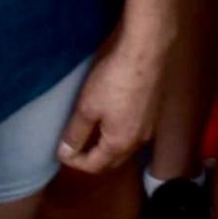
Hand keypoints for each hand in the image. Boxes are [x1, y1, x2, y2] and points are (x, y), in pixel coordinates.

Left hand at [56, 35, 164, 172]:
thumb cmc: (114, 80)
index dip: (75, 162)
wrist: (146, 52)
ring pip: (126, 147)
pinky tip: (114, 118)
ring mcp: (150, 126)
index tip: (61, 151)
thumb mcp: (87, 107)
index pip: (94, 166)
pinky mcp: (155, 110)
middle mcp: (138, 141)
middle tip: (76, 148)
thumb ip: (75, 133)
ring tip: (93, 134)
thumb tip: (65, 152)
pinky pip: (135, 133)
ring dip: (109, 147)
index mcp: (119, 144)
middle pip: (113, 161)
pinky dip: (121, 134)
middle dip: (94, 159)